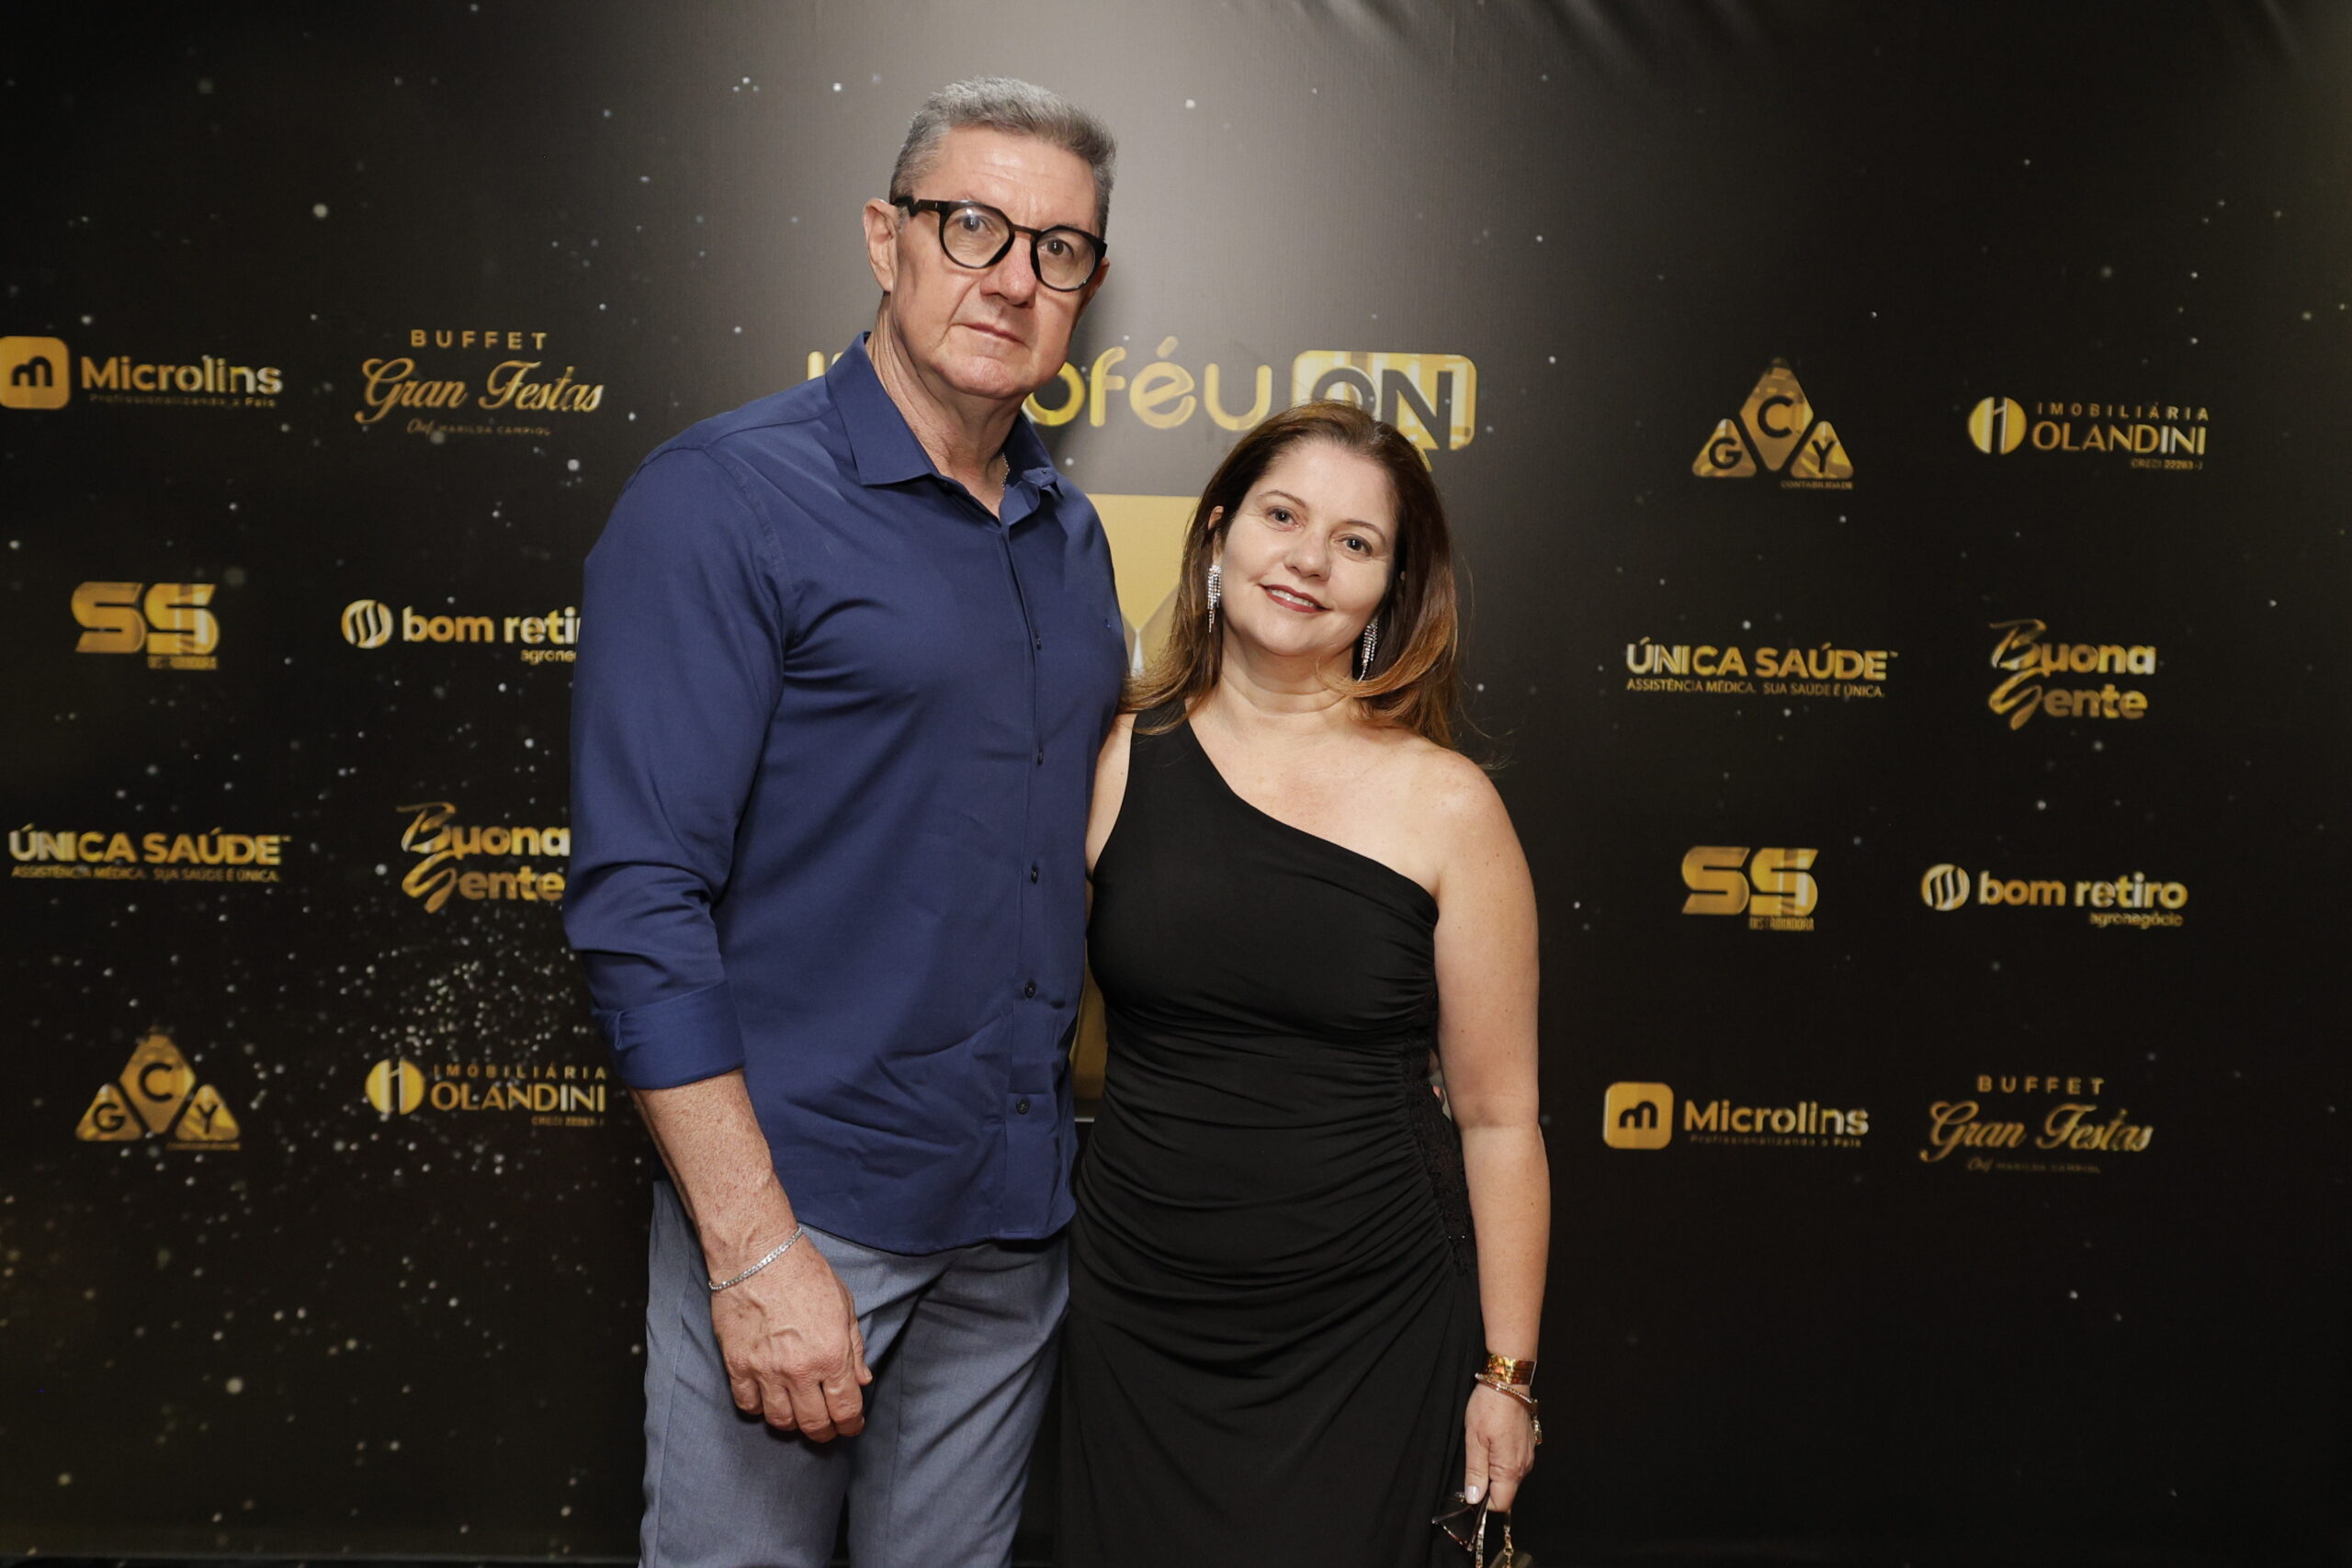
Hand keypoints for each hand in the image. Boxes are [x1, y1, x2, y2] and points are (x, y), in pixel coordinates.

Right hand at [708, 1238, 871, 1440]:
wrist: (757, 1255)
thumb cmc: (805, 1273)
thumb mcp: (844, 1306)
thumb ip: (854, 1348)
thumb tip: (861, 1380)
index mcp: (832, 1355)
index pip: (845, 1408)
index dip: (851, 1424)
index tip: (852, 1426)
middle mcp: (799, 1370)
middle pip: (814, 1423)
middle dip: (825, 1432)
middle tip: (828, 1430)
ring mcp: (765, 1371)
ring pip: (780, 1420)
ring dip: (793, 1424)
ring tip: (798, 1416)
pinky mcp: (738, 1366)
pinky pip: (748, 1405)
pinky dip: (759, 1409)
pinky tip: (767, 1401)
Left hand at [1462, 1381, 1536, 1512]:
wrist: (1508, 1381)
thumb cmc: (1490, 1406)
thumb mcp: (1474, 1439)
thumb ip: (1475, 1472)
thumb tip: (1474, 1498)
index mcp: (1511, 1469)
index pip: (1500, 1504)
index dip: (1483, 1500)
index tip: (1469, 1488)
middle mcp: (1524, 1466)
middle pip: (1505, 1491)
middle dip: (1487, 1484)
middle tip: (1473, 1459)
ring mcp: (1528, 1455)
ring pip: (1509, 1477)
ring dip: (1493, 1470)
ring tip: (1482, 1445)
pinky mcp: (1527, 1445)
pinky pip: (1514, 1463)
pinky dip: (1501, 1459)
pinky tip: (1492, 1440)